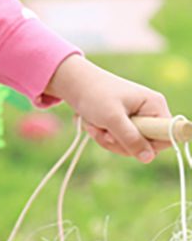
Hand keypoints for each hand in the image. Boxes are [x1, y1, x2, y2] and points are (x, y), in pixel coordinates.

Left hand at [44, 54, 170, 161]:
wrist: (73, 83)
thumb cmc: (93, 94)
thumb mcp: (111, 117)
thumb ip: (130, 137)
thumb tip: (148, 158)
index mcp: (154, 105)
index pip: (167, 136)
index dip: (150, 144)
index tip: (127, 138)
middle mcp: (150, 113)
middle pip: (146, 145)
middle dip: (119, 142)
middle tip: (102, 130)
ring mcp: (137, 119)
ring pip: (129, 146)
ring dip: (107, 139)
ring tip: (93, 124)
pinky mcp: (124, 124)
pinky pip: (119, 142)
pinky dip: (103, 136)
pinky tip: (92, 124)